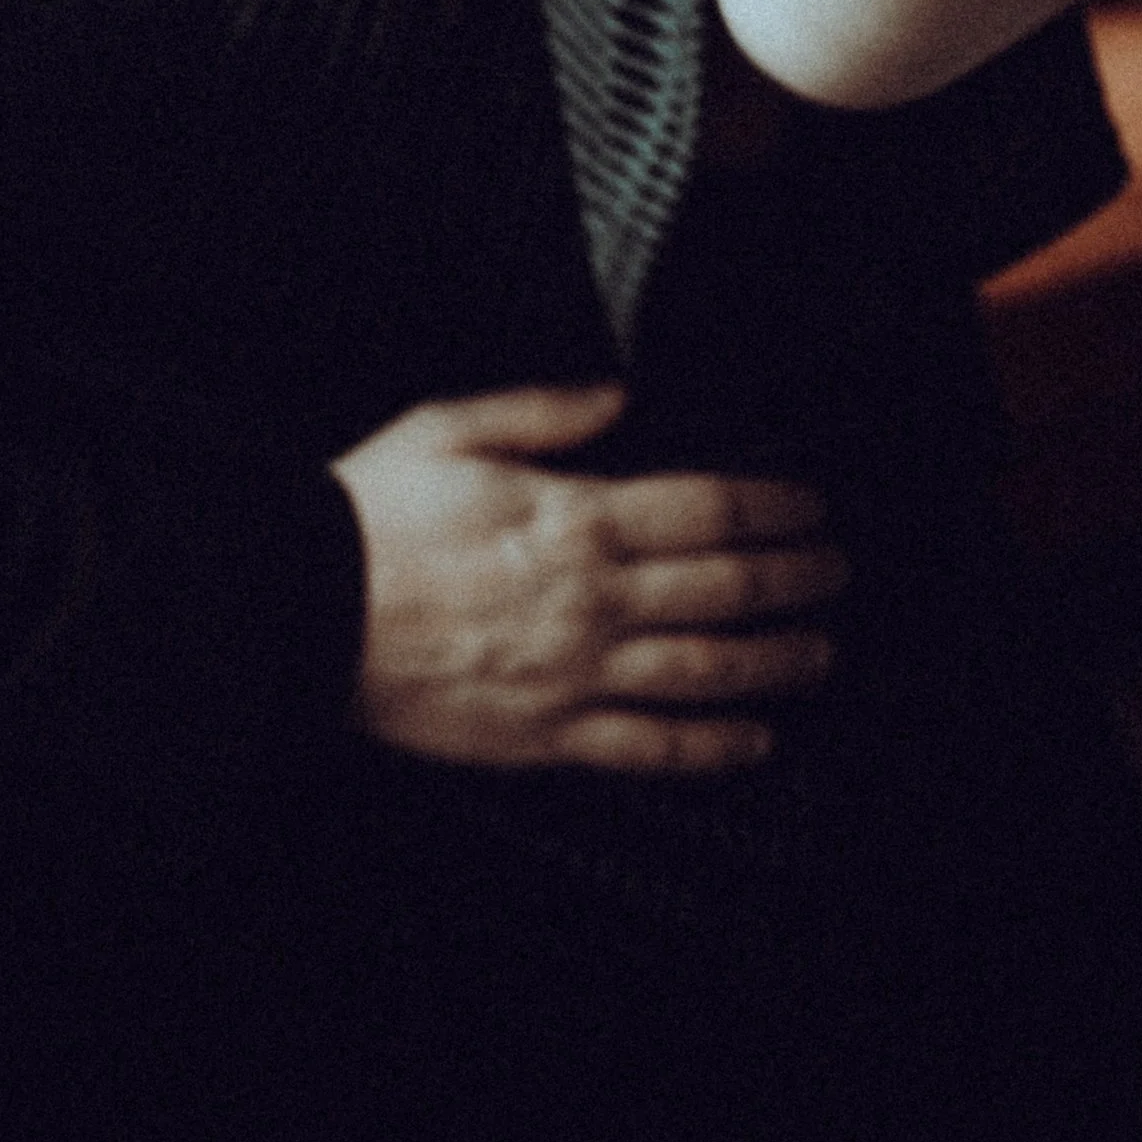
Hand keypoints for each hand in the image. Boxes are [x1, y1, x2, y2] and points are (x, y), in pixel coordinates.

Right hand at [331, 383, 844, 773]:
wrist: (305, 608)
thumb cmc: (371, 513)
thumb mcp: (449, 425)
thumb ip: (541, 409)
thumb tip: (615, 394)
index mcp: (572, 515)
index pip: (703, 508)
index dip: (770, 506)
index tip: (810, 506)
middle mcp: (591, 598)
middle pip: (722, 586)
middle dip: (792, 577)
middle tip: (836, 570)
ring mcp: (575, 672)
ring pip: (704, 670)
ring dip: (774, 660)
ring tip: (819, 651)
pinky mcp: (547, 734)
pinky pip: (649, 746)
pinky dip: (710, 747)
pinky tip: (753, 741)